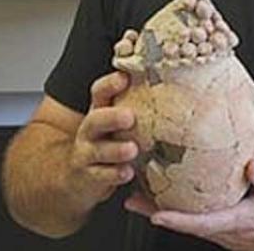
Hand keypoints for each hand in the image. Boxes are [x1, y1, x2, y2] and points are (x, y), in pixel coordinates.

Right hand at [66, 69, 138, 205]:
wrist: (79, 175)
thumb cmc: (109, 141)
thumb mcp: (117, 121)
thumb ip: (138, 105)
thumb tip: (174, 84)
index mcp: (100, 111)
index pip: (100, 92)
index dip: (110, 85)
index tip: (124, 78)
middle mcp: (91, 130)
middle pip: (96, 120)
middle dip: (112, 117)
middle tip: (130, 117)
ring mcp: (87, 153)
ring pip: (98, 150)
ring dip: (115, 150)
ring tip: (132, 149)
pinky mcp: (89, 176)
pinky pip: (100, 176)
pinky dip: (114, 174)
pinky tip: (127, 172)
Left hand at [125, 159, 253, 250]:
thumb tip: (250, 165)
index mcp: (242, 221)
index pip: (204, 223)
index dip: (178, 220)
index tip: (156, 215)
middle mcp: (229, 232)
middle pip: (187, 225)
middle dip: (158, 214)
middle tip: (131, 200)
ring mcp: (226, 234)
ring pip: (190, 225)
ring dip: (164, 213)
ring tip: (138, 196)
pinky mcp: (227, 230)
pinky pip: (199, 222)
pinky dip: (180, 212)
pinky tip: (168, 197)